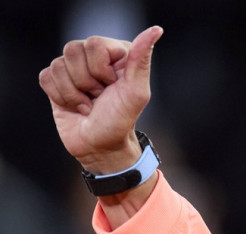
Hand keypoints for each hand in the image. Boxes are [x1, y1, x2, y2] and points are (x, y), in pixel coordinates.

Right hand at [39, 26, 162, 173]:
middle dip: (86, 81)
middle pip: (72, 50)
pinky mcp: (56, 80)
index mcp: (118, 53)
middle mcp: (95, 56)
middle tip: (99, 97)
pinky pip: (46, 76)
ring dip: (74, 92)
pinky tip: (75, 106)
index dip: (100, 69)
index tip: (112, 86)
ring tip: (89, 104)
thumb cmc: (120, 121)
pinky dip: (60, 96)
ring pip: (58, 64)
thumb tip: (155, 30)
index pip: (95, 44)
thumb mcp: (136, 93)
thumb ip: (142, 61)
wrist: (100, 146)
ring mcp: (74, 67)